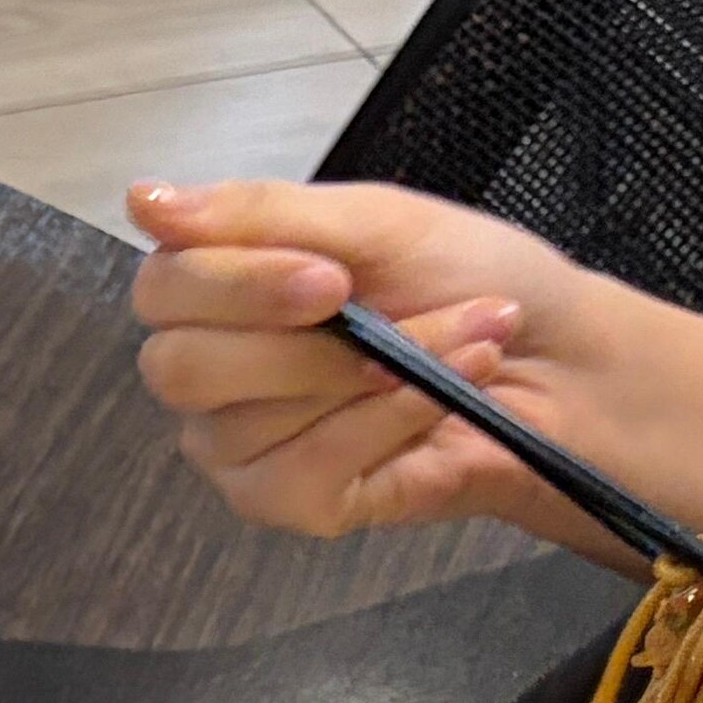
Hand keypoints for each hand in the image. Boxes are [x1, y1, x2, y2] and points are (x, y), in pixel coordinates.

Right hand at [125, 178, 616, 552]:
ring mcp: (242, 445)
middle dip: (297, 346)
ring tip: (454, 344)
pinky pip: (303, 471)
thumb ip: (259, 213)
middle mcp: (214, 373)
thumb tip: (142, 200)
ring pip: (249, 423)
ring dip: (373, 375)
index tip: (329, 274)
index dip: (233, 285)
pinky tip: (439, 399)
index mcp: (221, 291)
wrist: (560, 360)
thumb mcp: (375, 221)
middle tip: (375, 312)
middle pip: (179, 369)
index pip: (161, 290)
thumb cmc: (474, 280)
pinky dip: (386, 426)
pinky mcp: (290, 502)